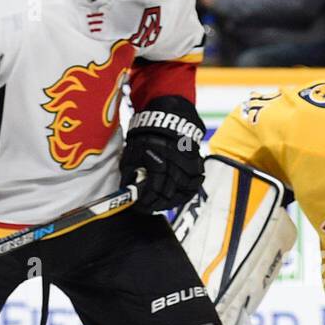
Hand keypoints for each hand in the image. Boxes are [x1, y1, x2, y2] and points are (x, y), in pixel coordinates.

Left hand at [123, 95, 206, 212]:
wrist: (169, 116)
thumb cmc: (148, 133)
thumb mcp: (133, 151)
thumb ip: (129, 172)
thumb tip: (127, 189)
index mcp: (158, 163)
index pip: (152, 192)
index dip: (145, 203)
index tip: (140, 207)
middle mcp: (175, 166)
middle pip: (168, 195)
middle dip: (157, 204)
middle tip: (149, 207)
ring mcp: (188, 166)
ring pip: (183, 192)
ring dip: (172, 201)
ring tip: (162, 204)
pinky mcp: (197, 164)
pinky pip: (194, 184)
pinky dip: (186, 192)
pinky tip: (178, 196)